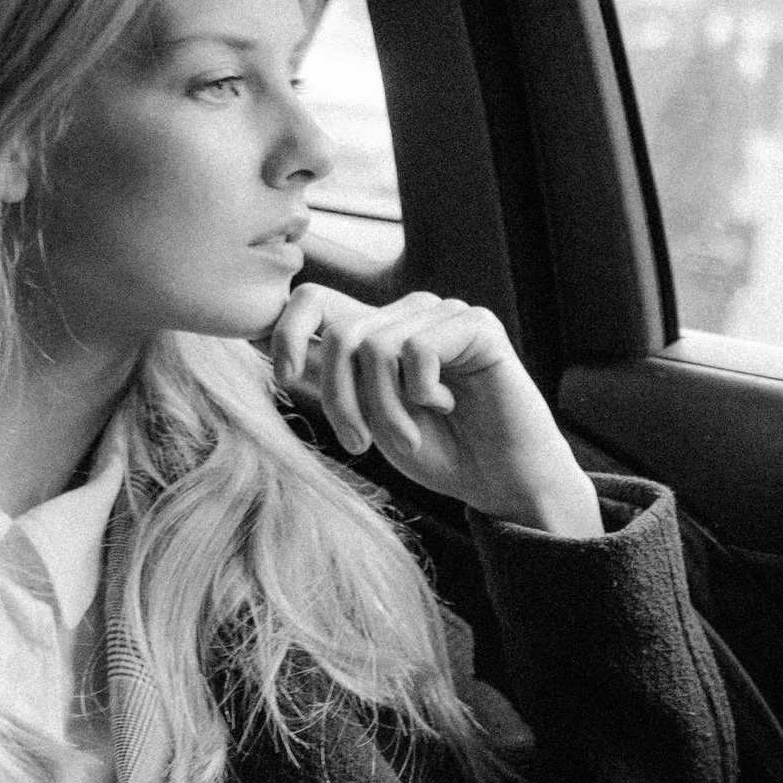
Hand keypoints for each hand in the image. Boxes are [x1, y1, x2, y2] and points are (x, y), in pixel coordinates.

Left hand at [269, 283, 602, 535]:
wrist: (503, 482)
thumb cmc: (441, 454)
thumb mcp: (371, 420)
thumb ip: (337, 382)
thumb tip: (279, 353)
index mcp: (379, 332)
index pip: (315, 301)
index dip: (287, 331)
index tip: (285, 377)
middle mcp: (408, 315)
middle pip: (341, 333)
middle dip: (339, 398)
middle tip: (359, 443)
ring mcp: (443, 315)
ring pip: (376, 347)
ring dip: (386, 409)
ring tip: (413, 435)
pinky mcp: (476, 325)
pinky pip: (417, 350)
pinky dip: (423, 392)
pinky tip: (450, 404)